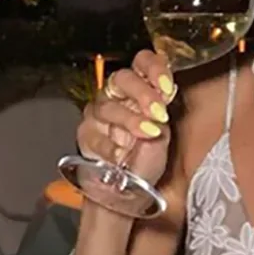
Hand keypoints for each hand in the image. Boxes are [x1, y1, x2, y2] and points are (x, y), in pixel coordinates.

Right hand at [77, 51, 175, 187]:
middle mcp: (116, 96)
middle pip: (122, 79)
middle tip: (158, 112)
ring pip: (108, 106)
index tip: (167, 86)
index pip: (143, 63)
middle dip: (143, 93)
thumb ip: (162, 116)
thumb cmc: (146, 158)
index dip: (155, 69)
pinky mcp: (86, 136)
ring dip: (131, 120)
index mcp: (140, 89)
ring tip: (148, 133)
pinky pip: (95, 136)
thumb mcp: (163, 137)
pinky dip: (111, 146)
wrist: (128, 191)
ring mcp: (98, 115)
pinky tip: (123, 154)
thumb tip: (163, 100)